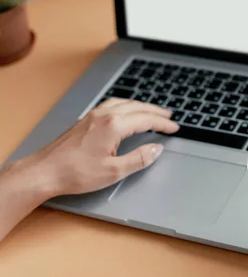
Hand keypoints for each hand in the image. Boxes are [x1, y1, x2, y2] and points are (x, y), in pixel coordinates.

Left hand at [28, 98, 178, 197]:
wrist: (44, 172)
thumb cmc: (75, 173)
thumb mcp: (114, 171)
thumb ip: (139, 159)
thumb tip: (156, 149)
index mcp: (113, 126)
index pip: (146, 120)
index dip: (163, 124)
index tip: (174, 128)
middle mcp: (103, 115)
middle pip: (137, 107)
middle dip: (156, 111)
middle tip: (169, 116)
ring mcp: (93, 116)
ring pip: (124, 103)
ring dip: (141, 106)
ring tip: (152, 111)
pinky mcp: (85, 120)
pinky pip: (112, 105)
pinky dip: (126, 105)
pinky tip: (126, 111)